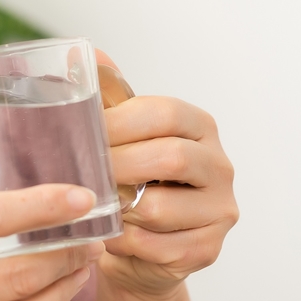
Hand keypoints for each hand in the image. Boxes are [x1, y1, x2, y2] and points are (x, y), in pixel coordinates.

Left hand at [96, 53, 238, 300]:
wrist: (141, 247)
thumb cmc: (131, 181)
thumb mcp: (123, 135)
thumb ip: (107, 96)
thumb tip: (80, 52)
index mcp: (200, 127)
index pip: (167, 112)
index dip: (122, 121)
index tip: (86, 132)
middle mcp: (220, 166)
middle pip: (170, 157)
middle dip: (118, 165)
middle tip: (85, 172)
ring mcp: (220, 210)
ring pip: (161, 208)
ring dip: (119, 208)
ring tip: (96, 205)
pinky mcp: (208, 249)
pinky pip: (158, 247)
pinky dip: (126, 242)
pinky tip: (110, 235)